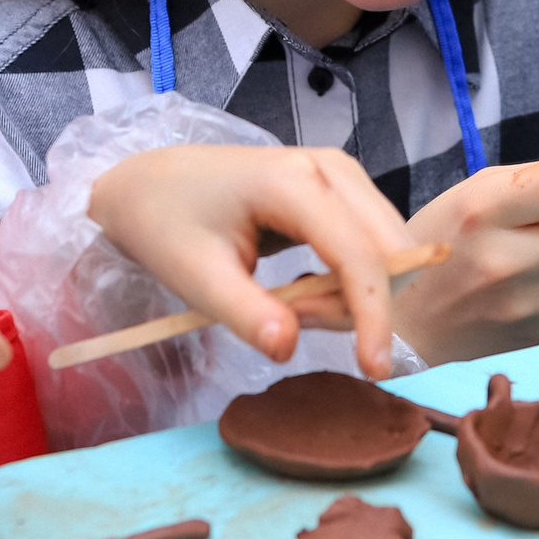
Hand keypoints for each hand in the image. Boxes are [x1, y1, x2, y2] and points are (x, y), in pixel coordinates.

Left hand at [87, 144, 417, 378]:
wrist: (152, 184)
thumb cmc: (168, 226)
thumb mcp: (196, 277)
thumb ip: (245, 313)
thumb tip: (287, 349)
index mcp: (293, 182)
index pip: (358, 254)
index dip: (374, 315)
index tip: (374, 370)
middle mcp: (330, 168)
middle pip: (386, 251)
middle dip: (356, 303)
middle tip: (292, 318)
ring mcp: (340, 172)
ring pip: (386, 249)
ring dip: (352, 295)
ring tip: (289, 303)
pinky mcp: (341, 186)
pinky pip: (372, 244)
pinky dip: (349, 281)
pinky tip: (301, 287)